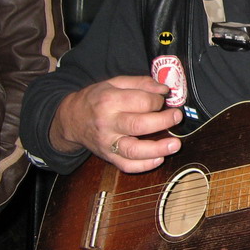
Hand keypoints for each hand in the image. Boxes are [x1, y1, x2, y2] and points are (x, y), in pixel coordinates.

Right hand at [50, 75, 183, 172]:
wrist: (72, 119)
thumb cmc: (97, 99)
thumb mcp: (115, 83)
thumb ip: (141, 83)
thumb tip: (164, 89)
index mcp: (109, 101)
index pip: (140, 102)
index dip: (157, 100)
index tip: (162, 99)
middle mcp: (107, 124)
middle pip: (138, 126)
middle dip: (163, 121)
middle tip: (177, 116)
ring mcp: (107, 143)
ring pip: (133, 151)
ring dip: (157, 149)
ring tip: (175, 144)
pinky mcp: (108, 157)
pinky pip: (127, 166)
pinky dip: (144, 165)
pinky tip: (159, 158)